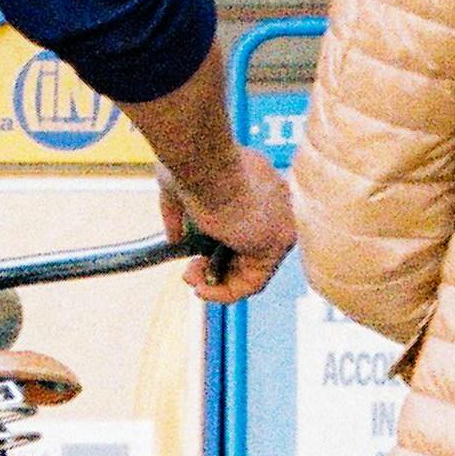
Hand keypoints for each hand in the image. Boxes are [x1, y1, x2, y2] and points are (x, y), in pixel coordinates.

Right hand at [159, 146, 296, 300]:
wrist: (204, 164)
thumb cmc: (190, 167)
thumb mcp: (177, 189)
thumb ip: (178, 214)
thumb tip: (174, 239)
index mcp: (256, 180)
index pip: (243, 222)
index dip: (215, 243)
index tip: (192, 252)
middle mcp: (275, 201)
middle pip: (248, 247)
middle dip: (214, 264)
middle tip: (189, 270)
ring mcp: (280, 222)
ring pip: (250, 266)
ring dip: (217, 281)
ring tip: (191, 279)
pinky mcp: (277, 243)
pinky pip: (254, 281)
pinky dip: (226, 292)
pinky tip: (202, 290)